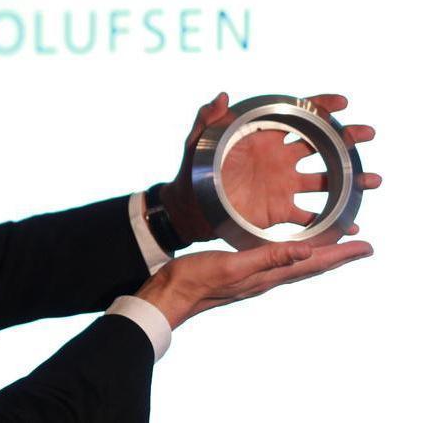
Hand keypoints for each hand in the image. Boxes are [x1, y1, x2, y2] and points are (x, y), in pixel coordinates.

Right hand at [135, 239, 373, 328]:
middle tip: (362, 246)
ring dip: (319, 255)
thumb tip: (308, 251)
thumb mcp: (234, 264)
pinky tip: (287, 251)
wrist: (170, 293)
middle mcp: (267, 278)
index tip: (367, 246)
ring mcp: (255, 277)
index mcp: (269, 275)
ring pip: (297, 264)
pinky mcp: (242, 272)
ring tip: (335, 247)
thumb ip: (269, 257)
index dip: (341, 254)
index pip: (314, 262)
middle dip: (338, 255)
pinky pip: (278, 262)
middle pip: (312, 265)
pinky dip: (293, 254)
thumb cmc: (197, 278)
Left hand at [161, 92, 381, 243]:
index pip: (296, 116)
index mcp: (264, 137)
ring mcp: (284, 185)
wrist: (189, 206)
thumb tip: (220, 95)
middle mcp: (280, 159)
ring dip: (352, 179)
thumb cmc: (191, 169)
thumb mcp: (196, 141)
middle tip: (367, 133)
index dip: (320, 106)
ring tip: (372, 179)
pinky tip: (351, 224)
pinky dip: (332, 221)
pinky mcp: (280, 211)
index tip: (342, 102)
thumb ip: (207, 118)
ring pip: (327, 180)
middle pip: (322, 144)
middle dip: (348, 137)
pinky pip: (312, 216)